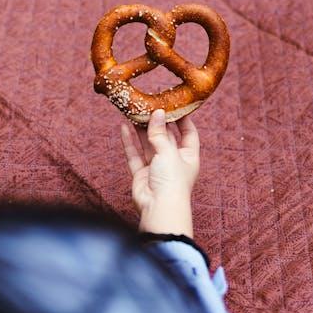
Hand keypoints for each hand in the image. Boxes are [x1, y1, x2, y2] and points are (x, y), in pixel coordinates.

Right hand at [120, 109, 199, 237]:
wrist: (159, 208)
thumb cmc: (172, 181)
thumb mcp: (168, 151)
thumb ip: (160, 132)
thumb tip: (157, 113)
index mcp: (189, 157)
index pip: (189, 133)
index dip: (183, 119)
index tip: (174, 105)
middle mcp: (174, 161)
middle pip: (166, 137)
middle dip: (157, 122)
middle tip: (149, 104)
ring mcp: (157, 168)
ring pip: (148, 144)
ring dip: (141, 129)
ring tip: (133, 112)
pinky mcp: (142, 174)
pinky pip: (135, 155)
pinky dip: (129, 142)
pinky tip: (124, 127)